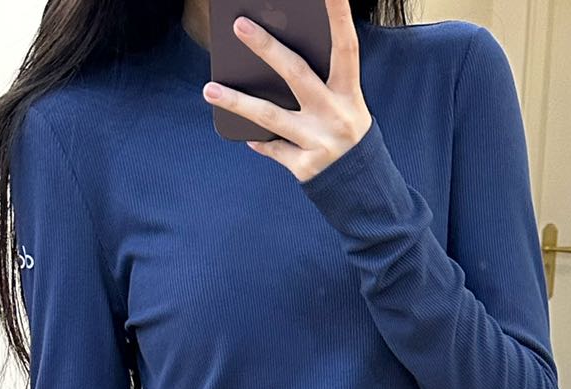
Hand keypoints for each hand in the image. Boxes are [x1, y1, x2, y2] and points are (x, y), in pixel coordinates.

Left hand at [202, 0, 372, 182]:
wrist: (361, 189)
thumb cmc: (346, 133)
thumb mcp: (345, 104)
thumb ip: (320, 81)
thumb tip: (274, 57)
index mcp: (349, 92)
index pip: (345, 45)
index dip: (340, 14)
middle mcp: (334, 114)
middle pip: (296, 74)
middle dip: (266, 47)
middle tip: (239, 25)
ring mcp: (318, 141)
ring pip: (270, 116)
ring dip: (237, 102)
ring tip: (209, 89)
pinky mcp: (305, 166)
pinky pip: (274, 149)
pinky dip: (260, 143)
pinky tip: (247, 137)